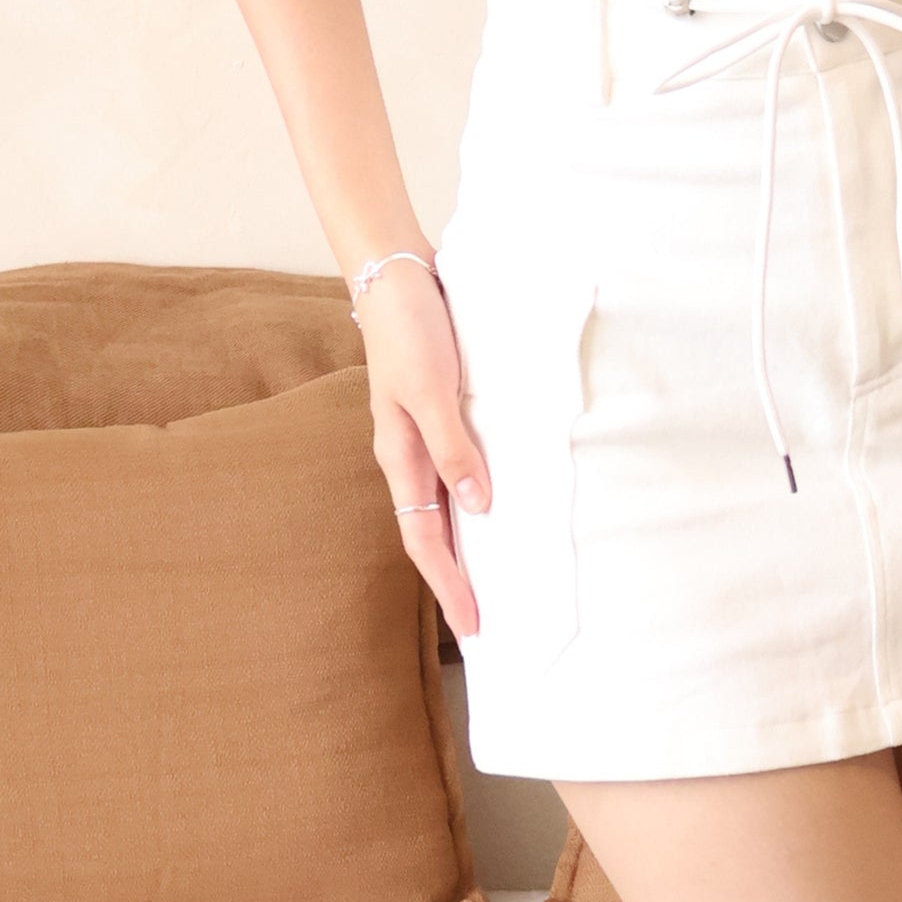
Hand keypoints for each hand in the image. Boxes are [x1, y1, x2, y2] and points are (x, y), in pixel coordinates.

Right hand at [355, 256, 490, 640]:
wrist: (398, 275)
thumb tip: (479, 507)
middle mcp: (412, 453)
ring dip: (469, 541)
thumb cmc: (410, 331)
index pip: (425, 539)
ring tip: (500, 574)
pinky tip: (503, 500)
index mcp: (400, 456)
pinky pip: (461, 466)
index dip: (449, 584)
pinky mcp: (445, 410)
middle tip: (487, 622)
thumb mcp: (431, 391)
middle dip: (457, 578)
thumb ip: (453, 446)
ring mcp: (427, 433)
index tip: (474, 627)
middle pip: (434, 532)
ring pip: (448, 503)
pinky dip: (478, 494)